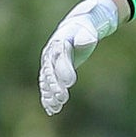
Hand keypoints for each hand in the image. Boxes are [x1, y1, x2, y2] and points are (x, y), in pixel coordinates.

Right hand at [39, 0, 118, 114]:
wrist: (77, 27)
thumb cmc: (85, 28)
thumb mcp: (88, 29)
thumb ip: (86, 36)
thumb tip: (87, 41)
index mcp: (60, 41)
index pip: (60, 56)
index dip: (63, 69)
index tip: (70, 83)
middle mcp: (50, 53)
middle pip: (51, 71)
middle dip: (55, 85)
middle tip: (63, 98)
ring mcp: (49, 63)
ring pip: (47, 81)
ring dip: (50, 94)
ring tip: (56, 107)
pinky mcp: (52, 72)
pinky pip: (47, 86)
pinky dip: (49, 97)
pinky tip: (52, 109)